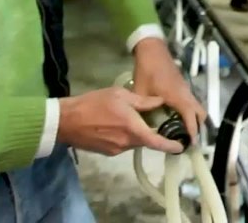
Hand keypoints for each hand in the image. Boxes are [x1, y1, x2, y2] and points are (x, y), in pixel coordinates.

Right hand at [56, 87, 182, 155]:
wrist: (65, 121)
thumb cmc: (92, 103)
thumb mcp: (119, 94)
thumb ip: (142, 101)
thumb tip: (160, 102)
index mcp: (131, 128)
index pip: (156, 141)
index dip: (170, 145)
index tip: (181, 147)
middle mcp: (126, 143)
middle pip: (146, 141)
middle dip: (152, 134)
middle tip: (155, 122)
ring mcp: (116, 150)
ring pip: (134, 142)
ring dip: (137, 133)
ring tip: (131, 119)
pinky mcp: (106, 152)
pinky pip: (122, 144)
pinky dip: (126, 136)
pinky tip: (117, 124)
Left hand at [131, 37, 206, 144]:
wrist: (152, 49)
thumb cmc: (147, 70)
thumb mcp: (141, 91)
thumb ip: (143, 108)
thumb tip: (142, 125)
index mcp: (177, 96)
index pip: (191, 116)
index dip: (193, 130)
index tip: (192, 143)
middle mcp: (186, 93)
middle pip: (200, 113)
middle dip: (198, 127)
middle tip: (189, 141)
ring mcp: (186, 88)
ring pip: (197, 107)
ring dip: (194, 120)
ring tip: (184, 133)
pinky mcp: (183, 86)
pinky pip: (191, 102)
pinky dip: (190, 112)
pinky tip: (178, 119)